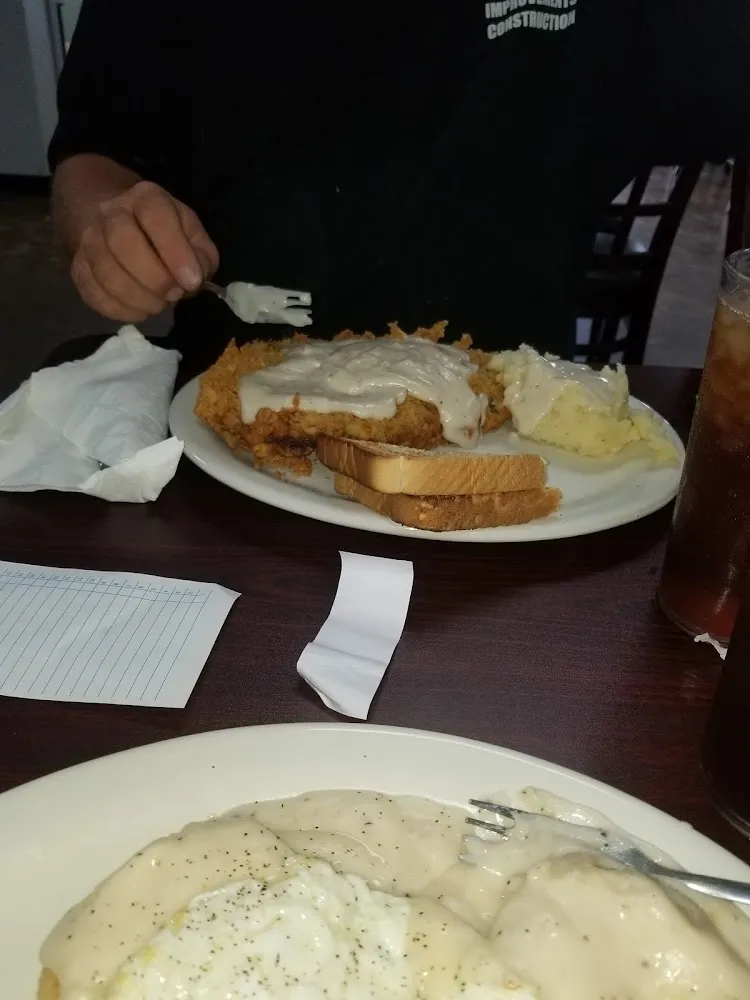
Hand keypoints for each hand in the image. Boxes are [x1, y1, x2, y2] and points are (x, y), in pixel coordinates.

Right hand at [70, 180, 218, 322]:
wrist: (118, 225)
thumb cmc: (164, 234)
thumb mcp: (193, 235)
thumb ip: (201, 257)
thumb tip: (193, 281)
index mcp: (146, 198)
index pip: (155, 216)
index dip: (175, 252)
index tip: (192, 281)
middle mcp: (111, 213)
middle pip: (122, 241)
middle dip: (154, 278)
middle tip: (174, 294)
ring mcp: (89, 240)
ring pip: (105, 272)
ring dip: (138, 298)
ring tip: (159, 304)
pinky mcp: (79, 269)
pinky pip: (94, 295)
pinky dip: (122, 310)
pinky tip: (141, 310)